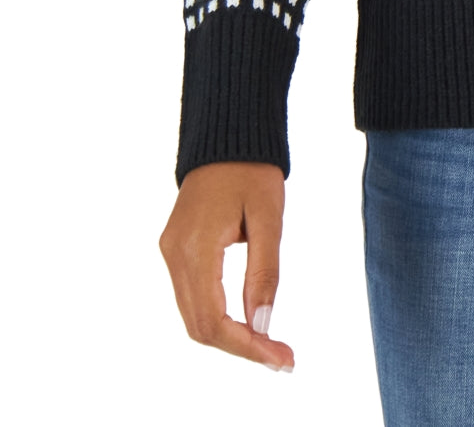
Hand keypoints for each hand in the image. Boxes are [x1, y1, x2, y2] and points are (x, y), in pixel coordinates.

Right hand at [159, 160, 294, 372]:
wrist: (227, 133)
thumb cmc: (252, 169)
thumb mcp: (268, 217)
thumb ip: (264, 272)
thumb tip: (262, 325)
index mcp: (195, 248)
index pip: (213, 320)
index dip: (247, 346)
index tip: (282, 359)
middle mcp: (175, 255)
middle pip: (200, 325)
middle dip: (241, 347)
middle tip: (283, 359)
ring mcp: (171, 252)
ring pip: (194, 315)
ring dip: (230, 336)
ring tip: (271, 346)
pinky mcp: (177, 249)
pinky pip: (193, 297)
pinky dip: (219, 317)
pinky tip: (248, 322)